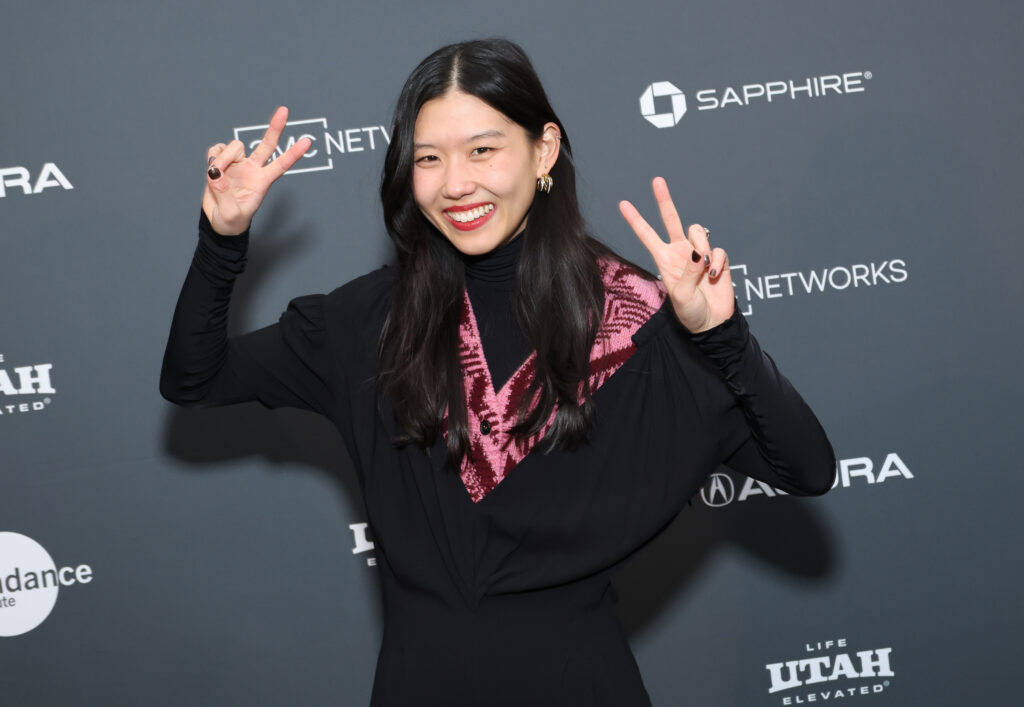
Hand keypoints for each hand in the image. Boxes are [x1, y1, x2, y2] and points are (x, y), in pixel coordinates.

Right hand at [202, 106, 310, 234]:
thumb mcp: (230, 215)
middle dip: (275, 127)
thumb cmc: (231, 221)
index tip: (308, 141)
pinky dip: (213, 157)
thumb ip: (224, 194)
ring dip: (223, 158)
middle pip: (267, 144)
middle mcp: (252, 169)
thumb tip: (216, 173)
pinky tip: (212, 169)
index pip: (281, 164)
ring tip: (216, 175)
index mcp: (262, 181)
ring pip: (234, 146)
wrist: (218, 222)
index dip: (294, 153)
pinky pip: (217, 149)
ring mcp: (237, 163)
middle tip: (284, 110)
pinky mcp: (221, 162)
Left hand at [619, 177, 733, 332]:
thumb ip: (688, 273)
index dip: (636, 220)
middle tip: (657, 181)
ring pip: (697, 232)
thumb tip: (697, 253)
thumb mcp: (681, 296)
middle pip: (671, 220)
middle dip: (664, 200)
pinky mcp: (716, 259)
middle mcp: (679, 252)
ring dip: (701, 247)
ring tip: (703, 269)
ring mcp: (698, 254)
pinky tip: (714, 276)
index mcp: (663, 259)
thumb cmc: (690, 312)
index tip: (623, 204)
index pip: (647, 235)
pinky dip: (716, 261)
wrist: (711, 323)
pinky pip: (717, 250)